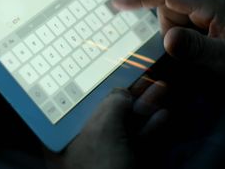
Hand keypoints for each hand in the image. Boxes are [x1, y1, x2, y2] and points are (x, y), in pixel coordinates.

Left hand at [46, 79, 167, 168]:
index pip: (75, 101)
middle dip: (128, 93)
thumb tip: (123, 94)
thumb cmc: (99, 167)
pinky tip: (164, 114)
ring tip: (162, 88)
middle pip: (103, 110)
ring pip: (124, 126)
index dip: (95, 82)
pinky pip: (136, 144)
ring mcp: (102, 159)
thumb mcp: (104, 127)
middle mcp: (78, 145)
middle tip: (145, 74)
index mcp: (60, 136)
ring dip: (144, 107)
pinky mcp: (123, 168)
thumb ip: (114, 103)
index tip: (112, 66)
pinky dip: (150, 130)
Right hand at [113, 0, 224, 74]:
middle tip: (201, 55)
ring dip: (189, 33)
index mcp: (215, 1)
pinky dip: (199, 30)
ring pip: (185, 12)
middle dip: (175, 32)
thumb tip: (168, 37)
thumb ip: (196, 50)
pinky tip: (218, 44)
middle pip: (173, 7)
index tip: (115, 3)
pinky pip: (199, 13)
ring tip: (215, 51)